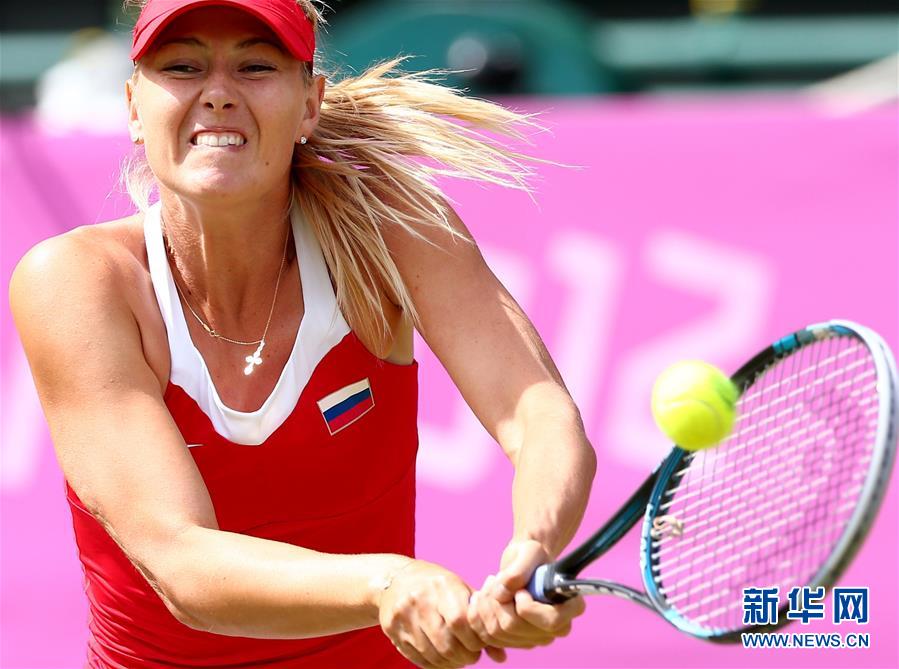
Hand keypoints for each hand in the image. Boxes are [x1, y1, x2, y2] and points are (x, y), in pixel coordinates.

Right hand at [378, 559, 485, 668]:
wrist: (396, 579)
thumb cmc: (437, 586)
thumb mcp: (461, 591)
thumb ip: (481, 620)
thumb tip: (501, 657)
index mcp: (442, 585)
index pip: (460, 621)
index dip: (474, 640)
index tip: (480, 644)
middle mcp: (420, 599)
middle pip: (446, 643)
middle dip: (464, 655)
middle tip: (471, 655)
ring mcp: (403, 616)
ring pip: (432, 654)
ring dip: (451, 662)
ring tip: (459, 657)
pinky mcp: (392, 629)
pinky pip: (417, 658)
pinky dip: (435, 664)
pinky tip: (443, 658)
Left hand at [467, 539, 585, 653]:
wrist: (522, 563)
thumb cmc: (531, 555)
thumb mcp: (529, 551)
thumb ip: (519, 569)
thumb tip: (503, 593)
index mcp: (571, 607)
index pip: (550, 622)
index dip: (528, 607)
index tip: (520, 590)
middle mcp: (557, 628)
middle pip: (515, 628)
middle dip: (497, 601)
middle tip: (496, 581)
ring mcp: (536, 638)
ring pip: (497, 632)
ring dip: (486, 605)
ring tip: (491, 585)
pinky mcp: (517, 641)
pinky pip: (488, 637)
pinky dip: (479, 616)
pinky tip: (484, 597)